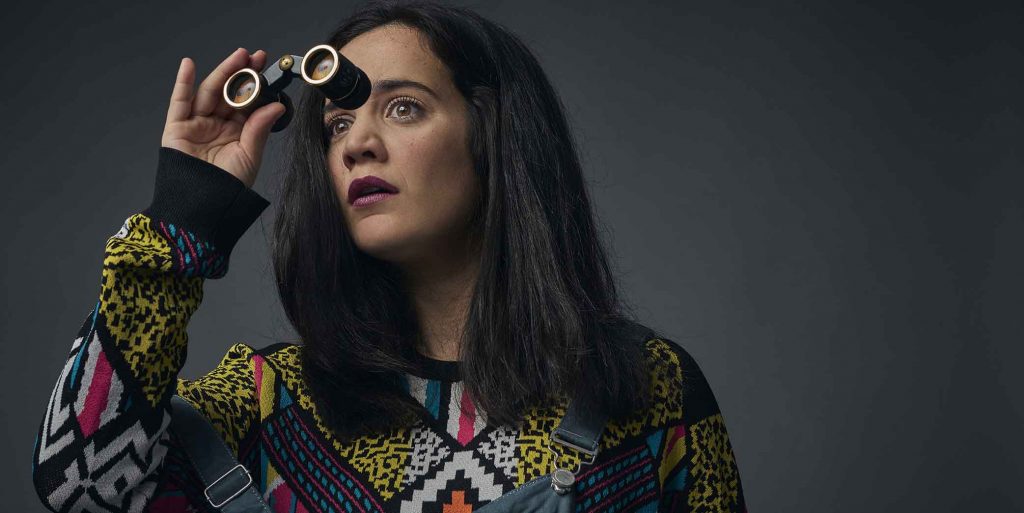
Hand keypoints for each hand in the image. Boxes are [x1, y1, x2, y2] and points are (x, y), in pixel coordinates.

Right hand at [161, 48, 285, 187]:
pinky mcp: (177, 128)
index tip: (268, 67)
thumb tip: (277, 106)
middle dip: (242, 73)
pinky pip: (179, 102)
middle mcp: (217, 124)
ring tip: (237, 57)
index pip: (247, 102)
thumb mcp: (249, 155)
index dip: (256, 84)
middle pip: (229, 93)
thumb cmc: (227, 187)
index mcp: (237, 131)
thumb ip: (259, 129)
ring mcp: (197, 124)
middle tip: (255, 57)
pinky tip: (188, 65)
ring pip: (209, 93)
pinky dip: (182, 83)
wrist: (203, 206)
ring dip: (222, 72)